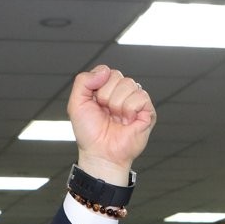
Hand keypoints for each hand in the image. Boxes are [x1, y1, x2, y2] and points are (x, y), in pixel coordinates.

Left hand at [68, 65, 156, 183]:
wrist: (100, 153)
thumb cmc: (89, 132)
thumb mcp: (76, 105)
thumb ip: (83, 82)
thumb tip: (104, 70)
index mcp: (105, 90)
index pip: (105, 71)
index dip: (97, 85)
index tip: (94, 102)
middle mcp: (121, 93)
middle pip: (116, 75)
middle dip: (105, 96)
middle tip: (104, 112)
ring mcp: (135, 100)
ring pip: (128, 84)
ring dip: (116, 104)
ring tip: (115, 118)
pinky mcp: (148, 110)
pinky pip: (140, 97)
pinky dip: (129, 110)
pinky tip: (126, 121)